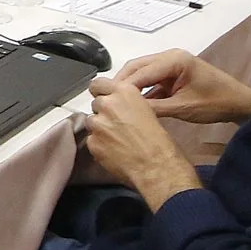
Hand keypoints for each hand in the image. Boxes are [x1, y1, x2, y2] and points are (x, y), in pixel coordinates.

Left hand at [83, 75, 202, 210]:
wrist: (156, 165)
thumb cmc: (159, 141)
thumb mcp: (146, 110)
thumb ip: (127, 104)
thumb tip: (118, 107)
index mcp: (124, 92)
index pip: (98, 84)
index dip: (101, 92)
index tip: (103, 98)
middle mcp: (108, 104)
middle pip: (95, 104)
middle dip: (103, 113)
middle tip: (116, 125)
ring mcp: (98, 124)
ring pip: (91, 122)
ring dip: (100, 129)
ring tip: (117, 140)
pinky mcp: (92, 142)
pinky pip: (91, 140)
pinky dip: (99, 145)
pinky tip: (114, 151)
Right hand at [110, 48, 250, 124]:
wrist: (239, 103)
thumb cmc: (215, 103)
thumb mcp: (183, 108)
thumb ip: (155, 108)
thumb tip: (127, 112)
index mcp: (174, 60)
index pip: (140, 71)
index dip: (122, 86)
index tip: (105, 99)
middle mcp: (170, 57)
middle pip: (136, 67)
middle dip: (121, 84)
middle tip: (104, 100)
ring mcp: (171, 64)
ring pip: (141, 73)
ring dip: (129, 87)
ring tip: (114, 103)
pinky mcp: (172, 74)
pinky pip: (150, 80)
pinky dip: (141, 91)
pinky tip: (131, 104)